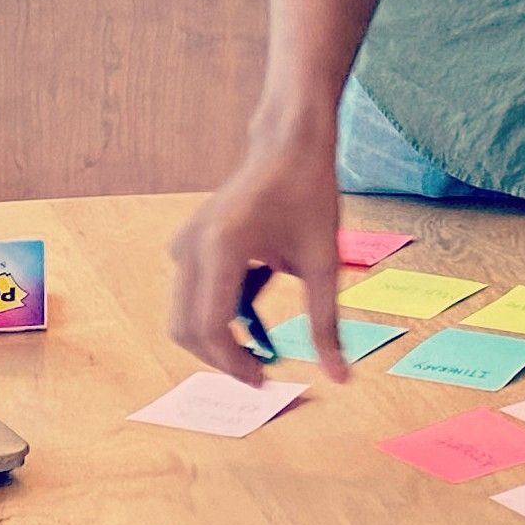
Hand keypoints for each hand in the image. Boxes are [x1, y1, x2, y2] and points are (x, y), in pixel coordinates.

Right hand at [166, 134, 351, 386]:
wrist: (289, 144)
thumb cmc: (310, 194)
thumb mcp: (325, 263)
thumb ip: (326, 324)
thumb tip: (339, 378)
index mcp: (222, 247)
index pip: (211, 326)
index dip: (233, 363)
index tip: (264, 381)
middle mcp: (191, 246)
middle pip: (187, 328)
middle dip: (221, 358)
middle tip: (262, 373)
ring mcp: (184, 243)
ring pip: (186, 315)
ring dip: (219, 339)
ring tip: (262, 349)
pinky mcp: (189, 244)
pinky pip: (194, 295)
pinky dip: (219, 315)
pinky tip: (255, 314)